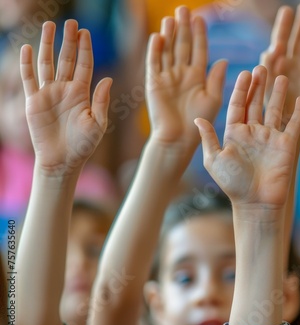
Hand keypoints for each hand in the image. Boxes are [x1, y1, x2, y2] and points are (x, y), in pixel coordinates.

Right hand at [20, 20, 111, 175]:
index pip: (84, 65)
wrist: (63, 161)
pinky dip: (27, 64)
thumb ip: (101, 101)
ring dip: (48, 45)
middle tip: (71, 22)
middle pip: (67, 59)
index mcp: (83, 93)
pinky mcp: (34, 101)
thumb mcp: (97, 124)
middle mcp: (66, 90)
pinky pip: (29, 78)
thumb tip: (107, 78)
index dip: (85, 49)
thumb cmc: (83, 145)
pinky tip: (28, 47)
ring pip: (47, 64)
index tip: (86, 32)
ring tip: (50, 25)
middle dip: (69, 41)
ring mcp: (49, 94)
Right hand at [145, 6, 226, 155]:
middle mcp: (182, 73)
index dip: (199, 34)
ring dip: (169, 35)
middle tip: (183, 9)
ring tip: (171, 18)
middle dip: (183, 28)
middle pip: (182, 45)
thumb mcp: (213, 99)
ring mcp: (167, 77)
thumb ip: (216, 79)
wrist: (178, 138)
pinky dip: (155, 50)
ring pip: (168, 51)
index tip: (201, 18)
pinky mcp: (153, 83)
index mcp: (198, 76)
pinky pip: (154, 63)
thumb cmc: (198, 121)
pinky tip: (158, 37)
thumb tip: (223, 60)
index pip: (198, 50)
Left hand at [194, 66, 299, 205]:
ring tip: (281, 77)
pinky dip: (298, 112)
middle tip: (262, 67)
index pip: (237, 105)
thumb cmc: (233, 184)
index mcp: (234, 133)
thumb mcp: (215, 159)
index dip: (241, 89)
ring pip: (275, 110)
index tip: (245, 73)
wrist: (256, 203)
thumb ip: (209, 138)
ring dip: (277, 94)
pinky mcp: (286, 145)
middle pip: (256, 103)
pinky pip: (294, 125)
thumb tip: (197, 119)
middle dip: (259, 86)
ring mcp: (270, 138)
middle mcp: (253, 132)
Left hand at [261, 3, 299, 126]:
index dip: (284, 25)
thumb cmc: (270, 108)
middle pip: (299, 38)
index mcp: (279, 62)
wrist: (285, 125)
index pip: (281, 39)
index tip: (286, 10)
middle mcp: (295, 63)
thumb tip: (272, 47)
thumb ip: (267, 66)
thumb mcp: (265, 85)